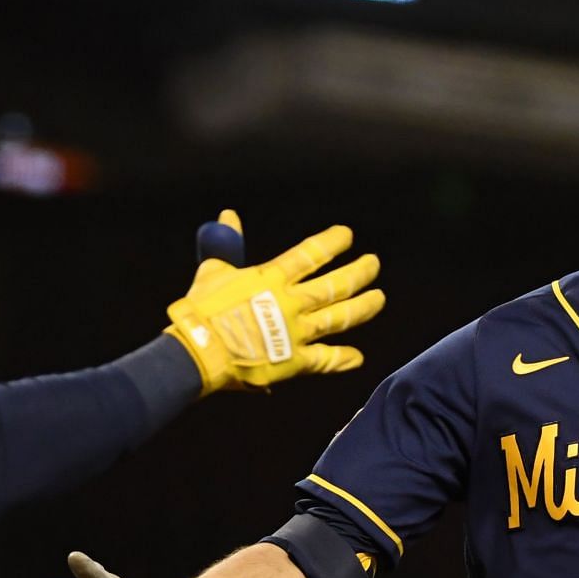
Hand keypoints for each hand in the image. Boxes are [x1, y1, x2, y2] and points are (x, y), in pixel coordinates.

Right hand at [166, 209, 384, 394]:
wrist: (199, 352)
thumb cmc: (201, 310)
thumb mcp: (213, 270)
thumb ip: (227, 243)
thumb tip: (228, 215)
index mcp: (272, 278)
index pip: (311, 254)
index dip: (332, 242)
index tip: (347, 235)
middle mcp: (291, 303)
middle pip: (336, 285)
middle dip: (359, 272)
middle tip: (374, 264)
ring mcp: (296, 333)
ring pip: (339, 317)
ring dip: (363, 307)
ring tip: (379, 299)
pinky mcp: (293, 362)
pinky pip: (325, 360)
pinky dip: (343, 359)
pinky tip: (358, 357)